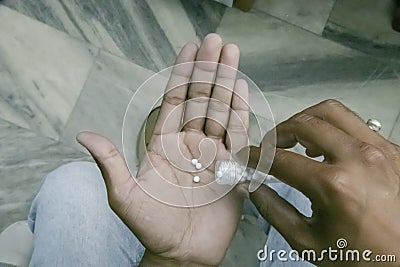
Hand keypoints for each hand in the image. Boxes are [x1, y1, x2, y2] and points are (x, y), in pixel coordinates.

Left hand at [77, 34, 249, 265]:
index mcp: (165, 145)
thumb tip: (84, 135)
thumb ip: (111, 164)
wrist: (183, 254)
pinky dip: (240, 111)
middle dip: (208, 68)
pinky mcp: (233, 168)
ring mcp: (213, 154)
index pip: (175, 100)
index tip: (189, 48)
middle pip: (201, 98)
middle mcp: (191, 144)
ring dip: (226, 82)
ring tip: (233, 54)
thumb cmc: (152, 228)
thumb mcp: (125, 196)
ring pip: (221, 110)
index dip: (182, 73)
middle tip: (217, 41)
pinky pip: (237, 135)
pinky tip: (242, 88)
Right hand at [249, 100, 399, 265]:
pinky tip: (328, 149)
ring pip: (332, 112)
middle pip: (304, 123)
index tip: (249, 156)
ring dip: (306, 122)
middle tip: (270, 147)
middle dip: (279, 133)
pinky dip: (334, 130)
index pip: (280, 158)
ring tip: (298, 142)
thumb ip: (273, 210)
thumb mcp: (308, 241)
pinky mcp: (392, 150)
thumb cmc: (364, 259)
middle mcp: (358, 159)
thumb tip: (254, 187)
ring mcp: (379, 150)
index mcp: (334, 186)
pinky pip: (357, 124)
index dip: (257, 156)